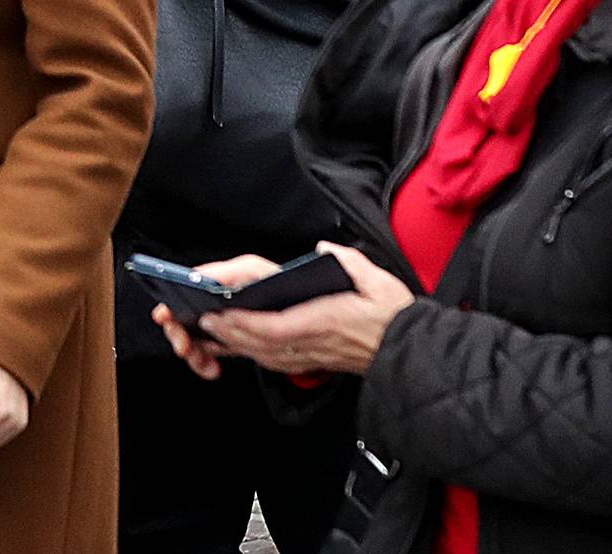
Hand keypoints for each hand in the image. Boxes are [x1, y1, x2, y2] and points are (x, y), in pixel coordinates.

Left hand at [175, 243, 414, 379]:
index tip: (223, 312)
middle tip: (203, 320)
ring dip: (237, 344)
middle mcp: (313, 343)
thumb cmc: (392, 316)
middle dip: (230, 333)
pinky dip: (255, 354)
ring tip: (212, 332)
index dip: (246, 322)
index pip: (276, 325)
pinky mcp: (315, 360)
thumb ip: (348, 261)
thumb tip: (324, 249)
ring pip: (267, 355)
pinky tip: (242, 346)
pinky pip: (278, 361)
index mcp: (324, 321)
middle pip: (263, 342)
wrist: (408, 351)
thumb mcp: (376, 280)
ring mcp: (313, 355)